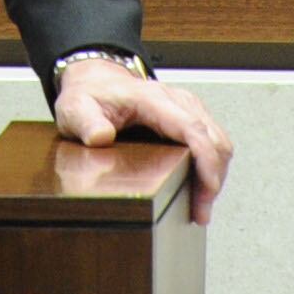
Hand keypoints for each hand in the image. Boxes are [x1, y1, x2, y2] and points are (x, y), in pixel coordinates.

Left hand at [54, 53, 230, 220]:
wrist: (96, 81)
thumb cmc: (89, 95)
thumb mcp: (75, 108)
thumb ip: (85, 122)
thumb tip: (100, 137)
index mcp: (152, 99)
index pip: (192, 128)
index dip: (206, 160)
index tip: (209, 188)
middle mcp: (176, 100)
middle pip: (213, 138)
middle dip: (213, 177)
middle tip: (200, 212)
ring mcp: (185, 107)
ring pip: (218, 141)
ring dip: (215, 174)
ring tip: (200, 207)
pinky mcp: (188, 117)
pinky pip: (211, 141)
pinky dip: (211, 166)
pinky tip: (199, 187)